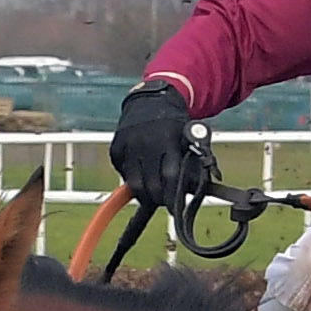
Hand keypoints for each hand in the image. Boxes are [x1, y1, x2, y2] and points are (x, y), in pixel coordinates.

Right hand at [108, 79, 205, 209]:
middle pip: (151, 185)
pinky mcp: (116, 148)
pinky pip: (123, 174)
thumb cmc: (174, 124)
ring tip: (153, 195)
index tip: (176, 209)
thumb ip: (194, 161)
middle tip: (164, 201)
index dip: (173, 197)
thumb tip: (194, 190)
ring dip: (144, 195)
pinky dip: (132, 180)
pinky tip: (141, 176)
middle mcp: (146, 142)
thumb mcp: (189, 137)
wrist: (149, 101)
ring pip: (134, 184)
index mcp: (168, 139)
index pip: (170, 177)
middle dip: (159, 199)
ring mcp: (128, 145)